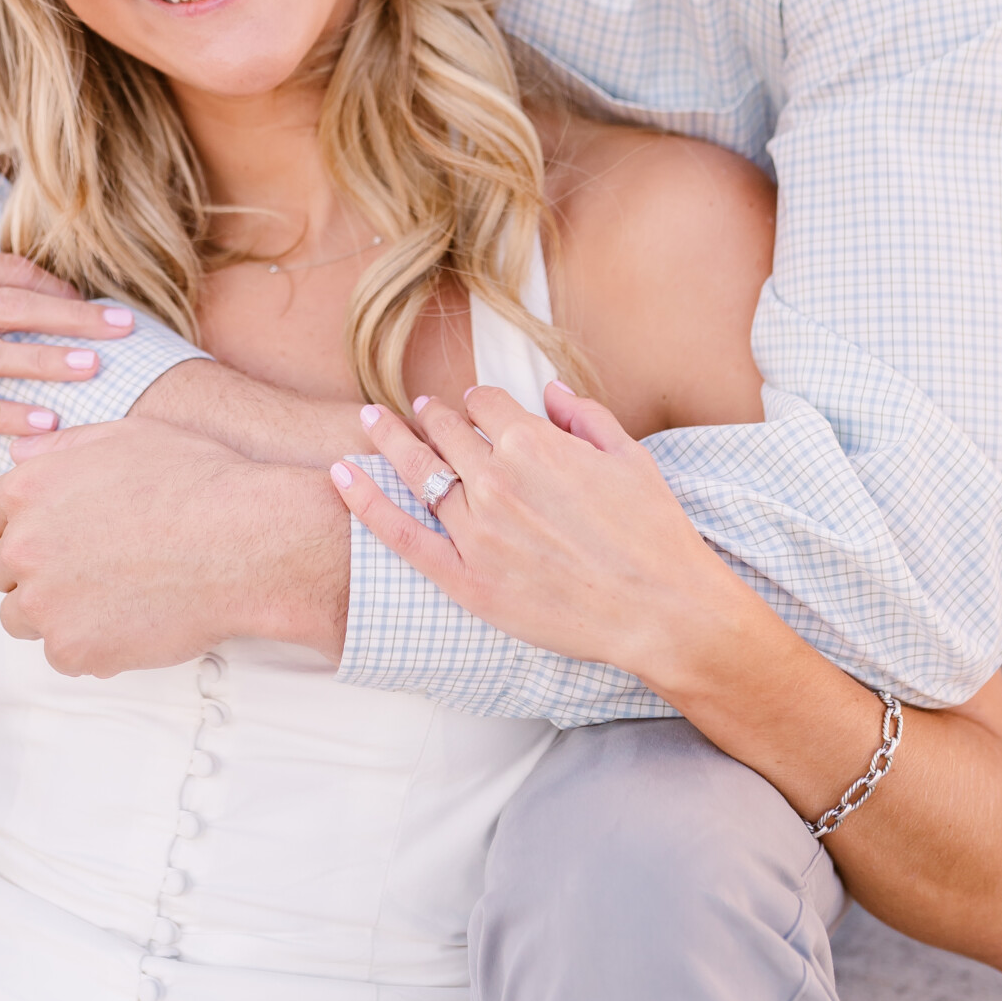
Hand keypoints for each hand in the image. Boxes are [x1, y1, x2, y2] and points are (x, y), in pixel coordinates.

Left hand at [0, 417, 349, 676]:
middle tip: (93, 569)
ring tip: (112, 597)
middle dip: (37, 571)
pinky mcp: (73, 649)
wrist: (245, 542)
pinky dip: (91, 644)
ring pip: (23, 618)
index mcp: (28, 490)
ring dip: (55, 611)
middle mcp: (24, 546)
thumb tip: (19, 455)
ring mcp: (44, 603)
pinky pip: (64, 654)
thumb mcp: (126, 438)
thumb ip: (62, 447)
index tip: (47, 539)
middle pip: (2, 572)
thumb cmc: (197, 481)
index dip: (15, 528)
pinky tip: (133, 621)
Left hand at [331, 382, 744, 689]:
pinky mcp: (465, 579)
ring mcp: (476, 531)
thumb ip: (584, 415)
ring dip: (391, 441)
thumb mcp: (629, 456)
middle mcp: (497, 480)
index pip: (484, 402)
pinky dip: (364, 501)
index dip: (477, 401)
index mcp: (534, 443)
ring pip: (419, 472)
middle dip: (432, 417)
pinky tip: (339, 474)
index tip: (473, 406)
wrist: (662, 610)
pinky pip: (401, 534)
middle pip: (446, 432)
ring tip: (371, 422)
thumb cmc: (654, 533)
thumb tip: (549, 391)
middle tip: (419, 412)